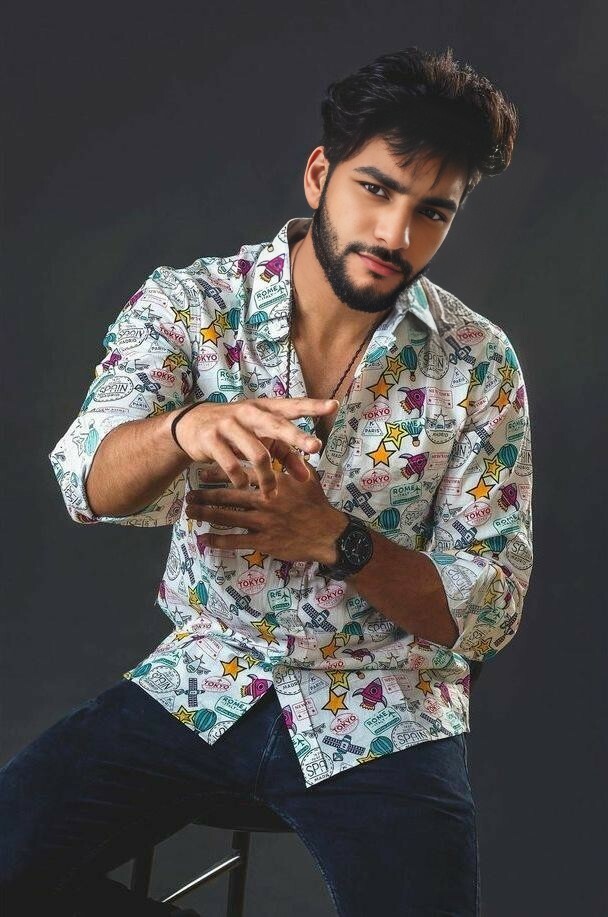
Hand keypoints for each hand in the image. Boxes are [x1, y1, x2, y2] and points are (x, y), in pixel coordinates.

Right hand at [173, 397, 339, 497]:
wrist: (191, 426)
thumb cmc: (235, 431)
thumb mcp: (260, 438)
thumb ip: (285, 455)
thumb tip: (306, 476)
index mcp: (264, 408)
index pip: (292, 406)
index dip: (313, 406)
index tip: (334, 406)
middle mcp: (248, 412)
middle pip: (277, 425)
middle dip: (297, 437)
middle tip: (315, 447)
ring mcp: (228, 424)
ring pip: (257, 453)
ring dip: (267, 477)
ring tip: (271, 493)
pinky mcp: (211, 439)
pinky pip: (232, 464)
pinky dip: (241, 479)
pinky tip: (244, 486)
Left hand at [184, 459, 346, 563]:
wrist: (328, 534)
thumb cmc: (317, 504)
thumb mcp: (307, 479)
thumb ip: (292, 464)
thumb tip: (283, 447)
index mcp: (273, 482)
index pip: (241, 473)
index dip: (220, 471)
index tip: (203, 471)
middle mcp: (264, 501)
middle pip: (228, 495)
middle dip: (205, 494)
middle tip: (189, 494)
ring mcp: (262, 523)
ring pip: (227, 517)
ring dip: (205, 514)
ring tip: (191, 512)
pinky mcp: (263, 542)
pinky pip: (236, 541)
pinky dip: (219, 540)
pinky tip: (205, 539)